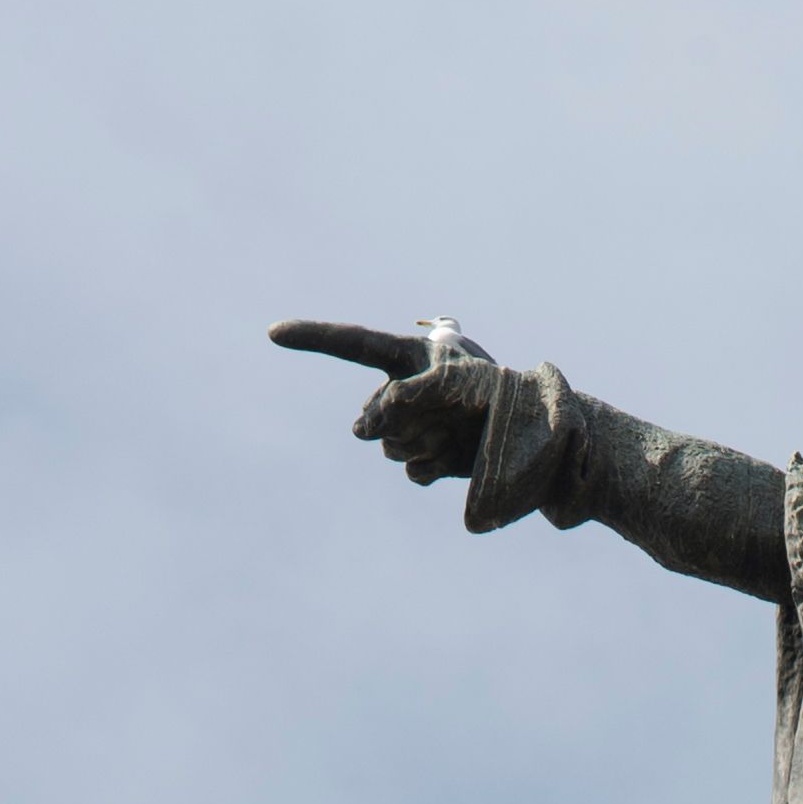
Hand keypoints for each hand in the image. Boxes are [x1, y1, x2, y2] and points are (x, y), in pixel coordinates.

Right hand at [267, 317, 498, 486]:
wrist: (528, 433)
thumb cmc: (495, 391)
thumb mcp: (456, 380)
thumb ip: (410, 395)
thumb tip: (365, 428)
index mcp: (402, 357)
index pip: (349, 344)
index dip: (312, 338)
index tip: (274, 332)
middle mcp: (398, 392)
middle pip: (373, 416)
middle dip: (404, 420)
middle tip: (448, 413)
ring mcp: (408, 428)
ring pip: (390, 447)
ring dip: (423, 444)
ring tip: (457, 431)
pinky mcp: (424, 460)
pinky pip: (410, 471)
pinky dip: (433, 468)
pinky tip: (455, 456)